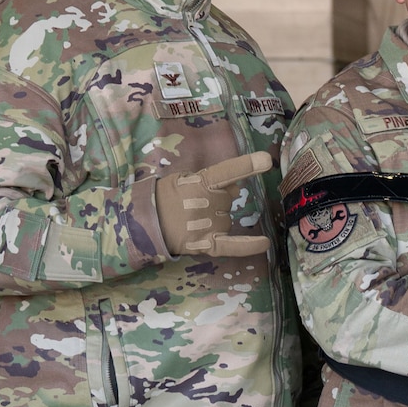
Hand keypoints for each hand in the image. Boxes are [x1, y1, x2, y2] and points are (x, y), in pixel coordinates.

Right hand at [157, 152, 273, 256]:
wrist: (141, 224)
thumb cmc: (162, 197)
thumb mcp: (181, 179)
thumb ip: (209, 180)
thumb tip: (236, 187)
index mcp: (198, 183)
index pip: (226, 172)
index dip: (247, 165)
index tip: (266, 160)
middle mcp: (206, 204)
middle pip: (228, 199)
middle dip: (217, 199)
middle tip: (195, 203)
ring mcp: (207, 225)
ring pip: (227, 218)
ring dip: (217, 217)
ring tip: (193, 219)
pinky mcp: (205, 244)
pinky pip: (232, 246)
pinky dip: (249, 246)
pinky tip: (265, 243)